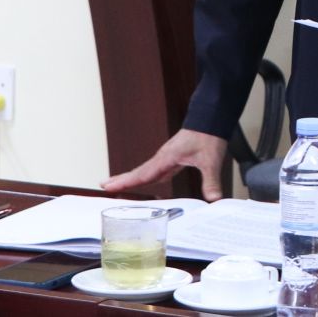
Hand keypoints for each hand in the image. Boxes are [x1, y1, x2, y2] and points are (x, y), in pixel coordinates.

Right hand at [100, 129, 228, 201]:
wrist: (211, 118)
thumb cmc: (208, 134)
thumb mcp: (211, 160)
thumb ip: (211, 180)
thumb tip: (214, 199)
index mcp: (168, 157)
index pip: (143, 173)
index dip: (126, 181)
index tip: (108, 186)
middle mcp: (163, 157)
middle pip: (139, 171)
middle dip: (121, 180)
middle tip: (103, 187)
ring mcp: (166, 157)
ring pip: (145, 170)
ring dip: (130, 178)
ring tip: (115, 186)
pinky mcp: (172, 158)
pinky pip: (154, 170)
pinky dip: (144, 176)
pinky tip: (143, 182)